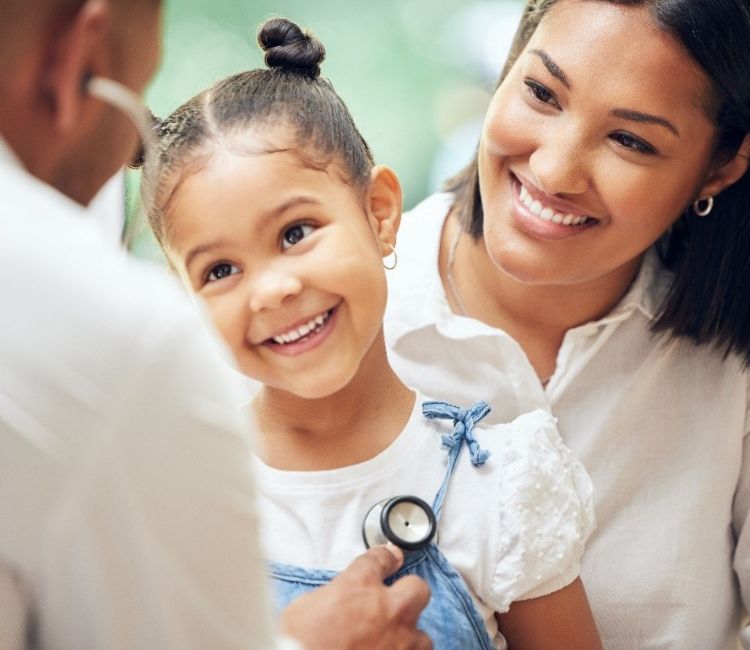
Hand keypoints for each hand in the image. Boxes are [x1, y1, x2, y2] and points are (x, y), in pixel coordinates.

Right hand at [279, 544, 431, 649]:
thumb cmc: (298, 644)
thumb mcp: (304, 607)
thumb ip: (331, 596)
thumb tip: (336, 602)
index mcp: (359, 584)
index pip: (381, 559)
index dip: (386, 557)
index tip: (390, 558)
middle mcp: (387, 608)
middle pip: (417, 587)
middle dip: (409, 593)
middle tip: (396, 602)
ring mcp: (400, 641)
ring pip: (423, 636)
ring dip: (409, 639)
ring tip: (394, 644)